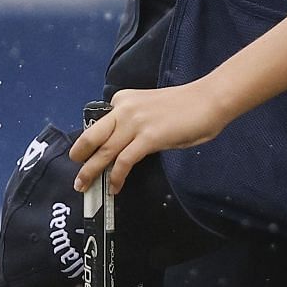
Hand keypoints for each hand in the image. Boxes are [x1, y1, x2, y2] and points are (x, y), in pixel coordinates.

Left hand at [70, 83, 228, 193]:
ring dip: (91, 171)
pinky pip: (124, 161)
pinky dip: (116, 177)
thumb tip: (126, 145)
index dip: (92, 142)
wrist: (210, 100)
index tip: (86, 155)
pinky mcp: (148, 138)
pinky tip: (114, 187)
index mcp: (124, 99)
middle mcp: (124, 109)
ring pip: (104, 151)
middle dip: (80, 155)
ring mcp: (135, 123)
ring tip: (83, 186)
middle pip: (92, 136)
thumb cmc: (187, 106)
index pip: (101, 124)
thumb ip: (135, 124)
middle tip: (76, 172)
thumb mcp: (151, 109)